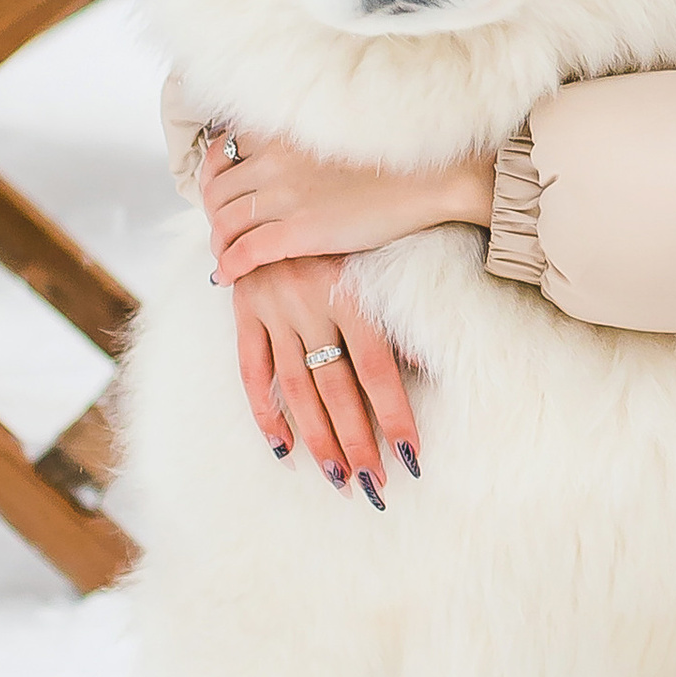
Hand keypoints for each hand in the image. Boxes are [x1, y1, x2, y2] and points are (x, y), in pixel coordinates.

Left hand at [201, 130, 496, 284]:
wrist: (430, 176)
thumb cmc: (392, 157)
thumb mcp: (332, 134)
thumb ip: (297, 143)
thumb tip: (276, 161)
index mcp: (282, 131)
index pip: (222, 154)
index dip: (213, 178)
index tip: (218, 195)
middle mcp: (274, 159)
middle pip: (217, 191)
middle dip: (213, 214)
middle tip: (220, 230)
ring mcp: (284, 196)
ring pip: (225, 223)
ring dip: (218, 243)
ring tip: (223, 255)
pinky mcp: (298, 232)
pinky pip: (245, 253)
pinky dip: (229, 266)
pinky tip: (225, 277)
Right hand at [232, 256, 418, 497]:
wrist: (282, 190)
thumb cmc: (348, 232)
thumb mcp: (376, 263)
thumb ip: (396, 314)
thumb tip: (431, 367)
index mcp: (350, 291)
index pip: (377, 369)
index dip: (395, 415)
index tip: (412, 457)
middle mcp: (309, 301)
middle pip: (336, 388)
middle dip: (357, 441)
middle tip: (375, 486)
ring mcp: (272, 308)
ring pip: (296, 387)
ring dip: (317, 439)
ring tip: (338, 478)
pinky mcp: (244, 310)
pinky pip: (251, 369)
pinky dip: (265, 412)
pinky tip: (283, 449)